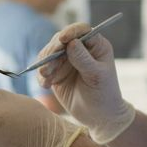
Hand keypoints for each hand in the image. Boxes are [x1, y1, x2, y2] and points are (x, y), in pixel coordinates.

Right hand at [36, 23, 135, 143]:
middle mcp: (79, 49)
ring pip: (49, 54)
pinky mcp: (56, 72)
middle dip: (52, 52)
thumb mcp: (97, 76)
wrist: (98, 116)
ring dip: (45, 64)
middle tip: (48, 67)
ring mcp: (66, 60)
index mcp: (95, 45)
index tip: (63, 39)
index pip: (81, 30)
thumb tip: (71, 42)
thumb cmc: (104, 94)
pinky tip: (45, 86)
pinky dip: (42, 76)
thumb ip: (84, 59)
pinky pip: (44, 68)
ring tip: (46, 78)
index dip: (71, 32)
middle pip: (60, 40)